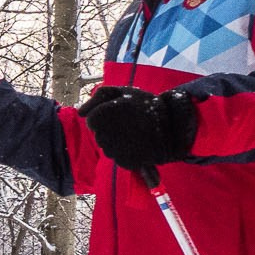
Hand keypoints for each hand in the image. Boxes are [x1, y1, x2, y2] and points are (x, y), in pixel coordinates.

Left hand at [79, 85, 198, 174]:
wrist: (174, 125)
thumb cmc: (146, 105)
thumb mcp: (122, 92)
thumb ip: (98, 97)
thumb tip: (80, 112)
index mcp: (99, 117)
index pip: (91, 120)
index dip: (106, 115)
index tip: (121, 113)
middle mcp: (102, 136)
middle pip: (99, 134)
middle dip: (111, 128)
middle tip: (131, 122)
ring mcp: (113, 151)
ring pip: (108, 147)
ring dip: (119, 140)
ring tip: (136, 132)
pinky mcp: (124, 162)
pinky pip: (119, 157)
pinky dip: (127, 152)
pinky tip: (139, 143)